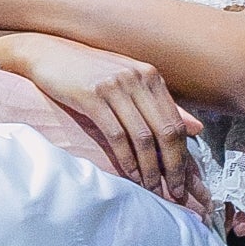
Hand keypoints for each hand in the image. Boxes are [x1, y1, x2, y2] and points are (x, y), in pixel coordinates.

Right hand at [0, 32, 205, 206]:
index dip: (183, 156)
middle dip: (173, 167)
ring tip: (153, 189)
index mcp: (150, 76)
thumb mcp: (128, 81)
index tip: (183, 181)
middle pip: (166, 132)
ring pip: (144, 137)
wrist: (47, 52)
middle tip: (174, 193)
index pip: (177, 123)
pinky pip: (117, 135)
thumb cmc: (88, 70)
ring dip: (150, 169)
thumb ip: (160, 104)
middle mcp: (137, 78)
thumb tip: (197, 128)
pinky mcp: (92, 95)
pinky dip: (127, 160)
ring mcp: (115, 86)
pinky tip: (129, 175)